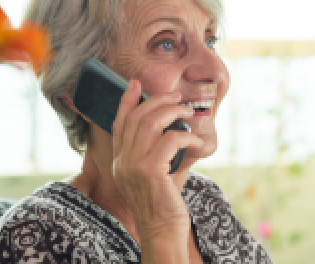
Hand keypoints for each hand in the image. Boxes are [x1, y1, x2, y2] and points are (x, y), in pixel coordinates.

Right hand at [111, 79, 201, 241]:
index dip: (126, 101)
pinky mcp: (149, 172)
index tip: (134, 84)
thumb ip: (159, 149)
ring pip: (150, 123)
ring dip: (173, 112)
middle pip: (136, 117)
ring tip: (188, 112)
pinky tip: (195, 141)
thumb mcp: (156, 171)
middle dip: (158, 100)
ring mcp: (133, 166)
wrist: (163, 231)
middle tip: (177, 96)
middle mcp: (121, 161)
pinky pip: (169, 140)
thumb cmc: (164, 200)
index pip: (119, 123)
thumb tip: (177, 125)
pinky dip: (186, 136)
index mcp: (119, 160)